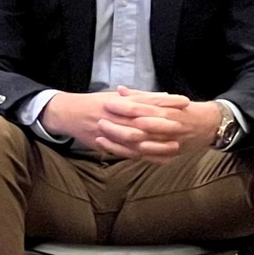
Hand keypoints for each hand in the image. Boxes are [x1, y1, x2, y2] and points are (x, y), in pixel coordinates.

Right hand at [43, 87, 216, 162]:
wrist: (68, 114)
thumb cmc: (93, 104)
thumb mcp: (115, 96)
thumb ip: (138, 97)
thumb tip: (162, 95)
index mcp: (120, 101)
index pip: (147, 100)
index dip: (167, 101)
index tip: (185, 101)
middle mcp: (117, 116)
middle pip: (145, 120)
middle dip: (165, 123)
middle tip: (184, 125)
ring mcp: (112, 131)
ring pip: (138, 139)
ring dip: (157, 143)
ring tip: (176, 145)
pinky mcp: (108, 143)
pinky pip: (129, 152)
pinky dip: (145, 156)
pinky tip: (160, 159)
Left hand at [94, 88, 219, 162]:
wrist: (210, 126)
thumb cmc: (185, 110)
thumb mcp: (167, 100)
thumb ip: (142, 96)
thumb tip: (120, 90)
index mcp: (167, 112)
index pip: (142, 109)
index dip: (124, 107)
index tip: (107, 102)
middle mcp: (168, 129)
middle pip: (139, 130)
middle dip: (118, 126)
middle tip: (99, 121)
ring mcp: (167, 144)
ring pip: (140, 146)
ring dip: (119, 142)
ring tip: (100, 137)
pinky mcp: (166, 156)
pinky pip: (144, 157)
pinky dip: (128, 154)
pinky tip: (113, 150)